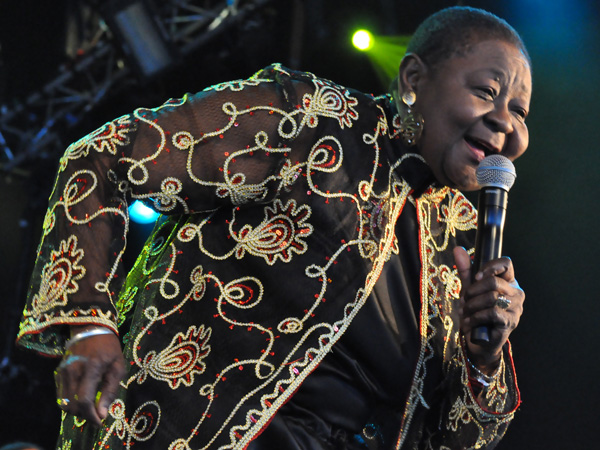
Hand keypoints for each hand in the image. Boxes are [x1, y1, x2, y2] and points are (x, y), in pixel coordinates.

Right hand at [54, 327, 125, 425]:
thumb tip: (102, 414)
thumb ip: (110, 391)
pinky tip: (82, 396)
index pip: (84, 400)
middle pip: (72, 406)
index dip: (91, 416)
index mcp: (91, 368)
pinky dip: (71, 402)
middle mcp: (72, 371)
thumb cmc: (109, 348)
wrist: (90, 328)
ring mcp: (62, 372)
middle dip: (85, 415)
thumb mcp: (118, 367)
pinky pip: (60, 396)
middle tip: (98, 412)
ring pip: (64, 404)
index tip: (100, 422)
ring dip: (77, 410)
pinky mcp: (58, 373)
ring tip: (91, 404)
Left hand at [453, 247, 524, 372]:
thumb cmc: (476, 313)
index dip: (490, 266)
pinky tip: (469, 322)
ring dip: (472, 305)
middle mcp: (516, 293)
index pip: (507, 263)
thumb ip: (466, 270)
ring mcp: (515, 308)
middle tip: (464, 300)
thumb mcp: (470, 290)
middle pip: (494, 281)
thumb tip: (457, 249)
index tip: (476, 276)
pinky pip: (491, 313)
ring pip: (491, 297)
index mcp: (508, 282)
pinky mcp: (510, 322)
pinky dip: (475, 317)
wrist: (479, 342)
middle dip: (473, 290)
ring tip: (465, 312)